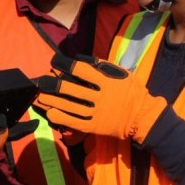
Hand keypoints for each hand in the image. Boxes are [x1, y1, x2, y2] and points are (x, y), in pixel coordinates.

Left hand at [34, 54, 166, 144]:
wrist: (144, 118)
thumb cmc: (132, 92)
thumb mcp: (122, 73)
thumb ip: (101, 65)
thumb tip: (79, 58)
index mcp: (107, 82)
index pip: (81, 70)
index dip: (64, 65)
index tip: (54, 62)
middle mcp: (101, 97)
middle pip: (71, 89)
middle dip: (53, 84)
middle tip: (41, 81)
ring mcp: (97, 113)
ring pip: (70, 106)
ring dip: (52, 101)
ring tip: (40, 96)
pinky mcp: (95, 126)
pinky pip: (75, 122)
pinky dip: (62, 118)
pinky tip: (51, 113)